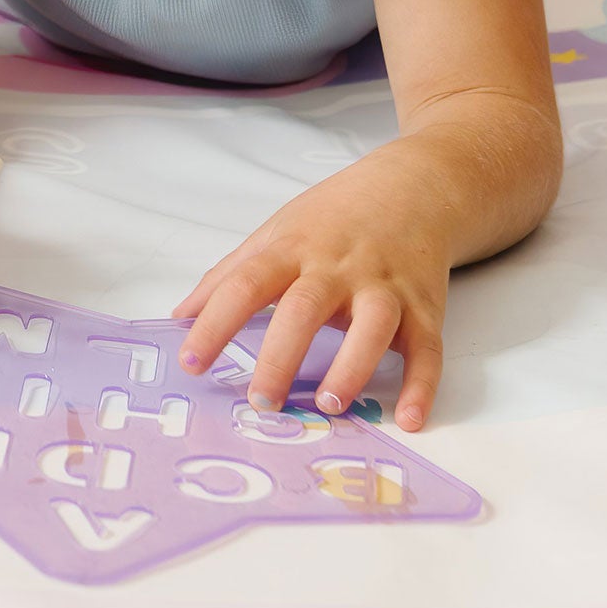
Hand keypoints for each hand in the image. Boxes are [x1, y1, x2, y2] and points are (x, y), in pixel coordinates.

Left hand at [173, 156, 450, 430]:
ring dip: (351, 366)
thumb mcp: (274, 234)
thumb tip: (180, 316)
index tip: (191, 362)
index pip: (245, 285)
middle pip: (304, 308)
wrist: (410, 188)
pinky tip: (408, 419)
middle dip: (280, 356)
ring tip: (329, 405)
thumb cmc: (331, 219)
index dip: (214, 323)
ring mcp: (384, 287)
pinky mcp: (425, 308)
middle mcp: (337, 268)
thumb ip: (228, 276)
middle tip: (260, 400)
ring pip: (372, 327)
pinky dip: (422, 386)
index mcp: (291, 250)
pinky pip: (427, 349)